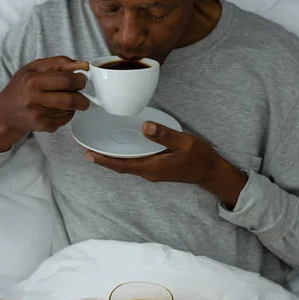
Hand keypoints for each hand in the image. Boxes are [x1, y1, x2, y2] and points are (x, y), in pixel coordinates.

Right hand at [0, 56, 89, 152]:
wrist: (5, 112)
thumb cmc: (21, 87)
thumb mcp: (34, 68)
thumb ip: (59, 63)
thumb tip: (83, 65)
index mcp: (32, 80)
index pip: (66, 80)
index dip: (79, 80)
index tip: (81, 80)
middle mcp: (33, 98)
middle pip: (71, 99)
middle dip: (82, 97)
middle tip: (81, 94)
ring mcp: (37, 114)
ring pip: (69, 110)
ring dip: (74, 106)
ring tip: (66, 101)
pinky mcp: (40, 126)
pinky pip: (64, 120)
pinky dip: (67, 115)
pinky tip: (58, 111)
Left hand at [85, 121, 247, 207]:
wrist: (211, 172)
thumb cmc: (200, 158)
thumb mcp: (185, 143)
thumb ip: (165, 135)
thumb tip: (146, 127)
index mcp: (153, 167)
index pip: (123, 165)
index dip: (104, 161)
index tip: (89, 154)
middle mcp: (149, 173)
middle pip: (121, 167)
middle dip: (103, 160)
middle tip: (87, 149)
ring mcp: (153, 172)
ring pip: (127, 166)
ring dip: (112, 160)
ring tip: (98, 149)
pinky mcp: (156, 169)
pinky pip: (135, 164)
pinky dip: (124, 158)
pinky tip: (121, 150)